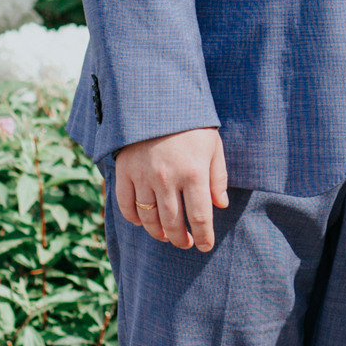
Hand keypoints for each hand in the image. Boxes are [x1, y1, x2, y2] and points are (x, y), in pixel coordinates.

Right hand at [113, 126, 229, 250]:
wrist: (157, 99)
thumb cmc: (191, 123)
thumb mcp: (213, 145)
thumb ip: (217, 176)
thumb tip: (221, 204)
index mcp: (194, 172)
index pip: (200, 216)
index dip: (204, 235)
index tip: (206, 246)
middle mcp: (168, 179)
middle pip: (173, 222)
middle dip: (181, 238)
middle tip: (186, 243)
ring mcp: (143, 176)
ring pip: (149, 218)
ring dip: (158, 233)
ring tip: (166, 236)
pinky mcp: (124, 171)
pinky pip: (125, 205)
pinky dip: (133, 218)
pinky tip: (142, 222)